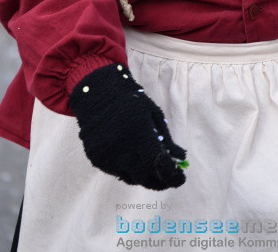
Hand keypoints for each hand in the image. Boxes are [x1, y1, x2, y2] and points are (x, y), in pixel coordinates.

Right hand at [69, 63, 186, 189]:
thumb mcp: (153, 114)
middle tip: (168, 179)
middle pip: (145, 177)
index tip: (181, 178)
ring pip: (131, 178)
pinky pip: (117, 172)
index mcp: (138, 133)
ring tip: (151, 167)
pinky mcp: (97, 160)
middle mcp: (121, 148)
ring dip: (144, 176)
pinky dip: (128, 170)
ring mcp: (107, 156)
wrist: (97, 96)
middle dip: (160, 181)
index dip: (172, 174)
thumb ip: (166, 138)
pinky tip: (132, 159)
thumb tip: (180, 158)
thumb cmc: (131, 103)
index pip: (158, 164)